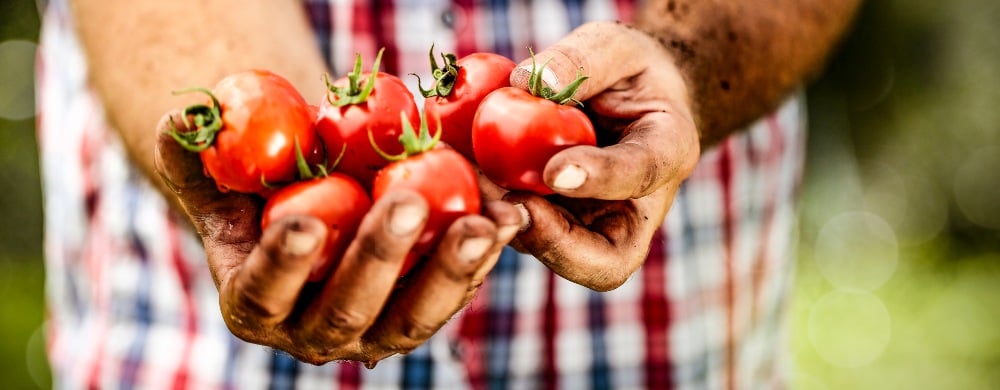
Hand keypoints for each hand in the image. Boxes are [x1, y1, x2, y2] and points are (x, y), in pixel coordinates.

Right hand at [154, 114, 521, 364]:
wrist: (314, 212)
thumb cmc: (259, 196)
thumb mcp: (223, 180)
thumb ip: (196, 159)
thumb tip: (179, 124)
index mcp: (255, 304)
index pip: (265, 293)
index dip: (283, 263)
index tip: (304, 221)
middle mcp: (313, 332)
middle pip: (346, 311)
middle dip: (379, 258)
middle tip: (408, 203)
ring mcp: (372, 331)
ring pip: (411, 318)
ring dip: (449, 273)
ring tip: (483, 226)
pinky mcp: (420, 313)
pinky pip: (453, 295)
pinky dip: (482, 261)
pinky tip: (508, 221)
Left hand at [487, 21, 699, 290]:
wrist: (628, 99)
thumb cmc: (627, 70)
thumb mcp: (617, 45)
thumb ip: (582, 58)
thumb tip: (529, 83)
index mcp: (667, 152)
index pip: (642, 174)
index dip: (601, 179)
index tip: (555, 171)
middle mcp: (635, 207)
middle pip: (607, 259)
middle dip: (552, 242)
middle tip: (505, 205)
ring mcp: (593, 227)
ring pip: (556, 253)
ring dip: (511, 226)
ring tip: (468, 185)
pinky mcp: (554, 226)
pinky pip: (523, 229)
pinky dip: (490, 210)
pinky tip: (455, 175)